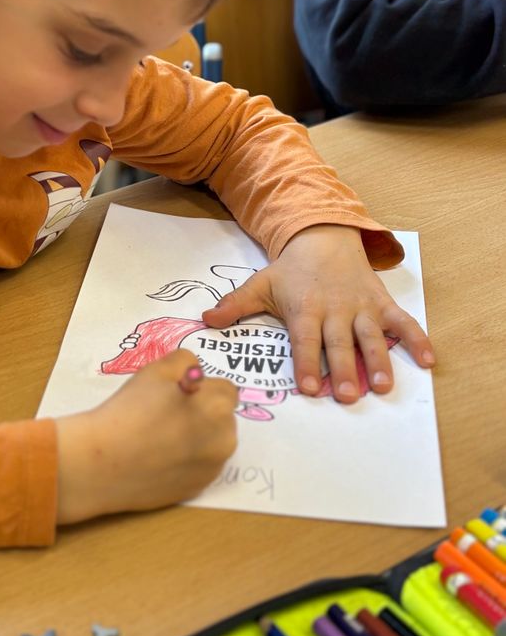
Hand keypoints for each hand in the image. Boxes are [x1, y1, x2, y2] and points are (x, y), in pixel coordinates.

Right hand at [55, 349, 237, 523]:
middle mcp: (225, 439)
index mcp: (218, 406)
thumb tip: (195, 373)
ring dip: (198, 437)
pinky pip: (200, 467)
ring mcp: (213, 468)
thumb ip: (184, 361)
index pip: (225, 390)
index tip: (178, 394)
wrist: (103, 462)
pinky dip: (187, 461)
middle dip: (203, 412)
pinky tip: (159, 459)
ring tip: (160, 438)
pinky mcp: (198, 489)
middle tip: (166, 414)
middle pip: (222, 418)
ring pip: (213, 443)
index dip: (202, 388)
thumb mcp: (156, 370)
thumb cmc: (129, 410)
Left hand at [201, 224, 434, 403]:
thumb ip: (235, 305)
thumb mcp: (260, 284)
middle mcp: (335, 309)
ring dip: (380, 360)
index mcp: (304, 308)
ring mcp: (361, 307)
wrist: (324, 238)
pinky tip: (430, 361)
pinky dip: (417, 339)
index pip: (305, 340)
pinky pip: (403, 321)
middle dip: (344, 370)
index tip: (308, 387)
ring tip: (384, 386)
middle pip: (340, 344)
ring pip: (372, 336)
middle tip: (347, 396)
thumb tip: (205, 320)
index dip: (306, 363)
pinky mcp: (382, 302)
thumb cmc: (290, 270)